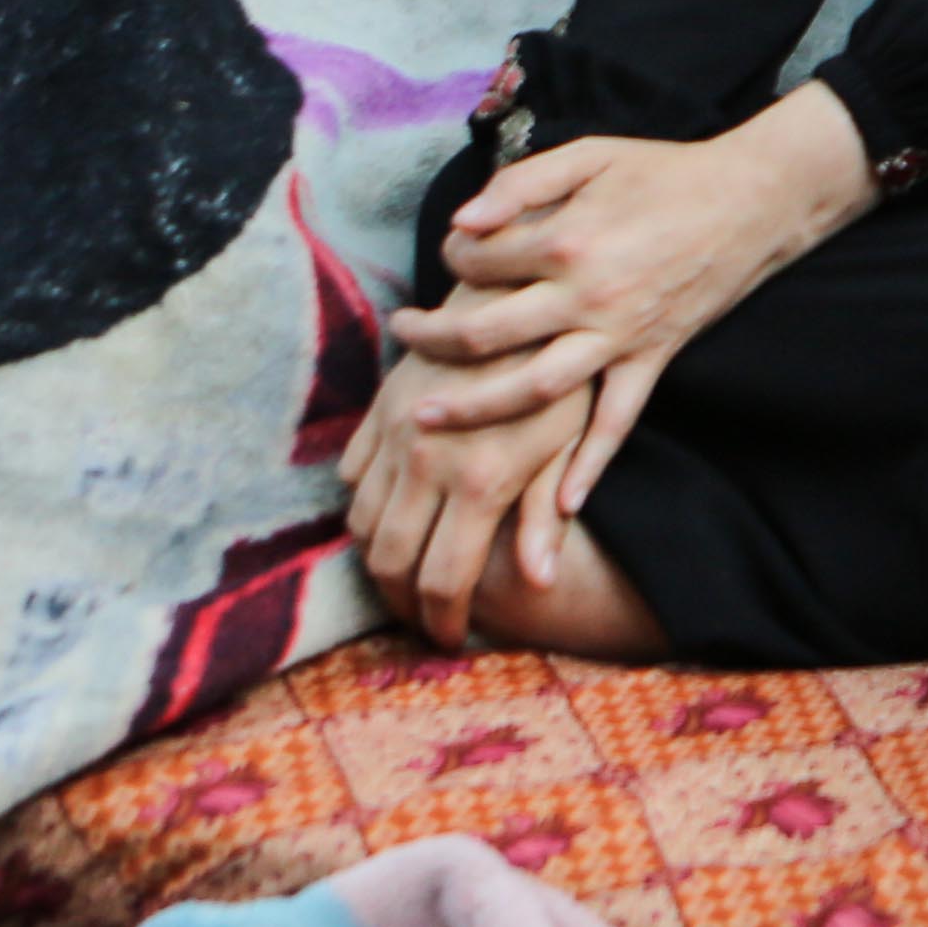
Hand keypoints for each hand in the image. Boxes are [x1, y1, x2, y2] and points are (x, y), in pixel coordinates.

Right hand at [348, 358, 598, 648]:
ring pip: (362, 523)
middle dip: (403, 604)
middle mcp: (425, 461)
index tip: (452, 640)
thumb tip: (540, 583)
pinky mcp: (380, 408)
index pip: (442, 579)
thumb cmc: (564, 362)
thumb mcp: (572, 436)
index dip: (442, 622)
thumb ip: (545, 510)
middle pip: (389, 562)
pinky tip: (394, 519)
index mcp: (478, 479)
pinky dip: (367, 507)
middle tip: (425, 621)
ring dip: (379, 560)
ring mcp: (395, 434)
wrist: (518, 286)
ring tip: (409, 578)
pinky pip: (354, 475)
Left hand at [389, 83, 875, 508]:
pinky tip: (560, 503)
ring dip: (474, 409)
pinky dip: (589, 464)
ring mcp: (620, 334)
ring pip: (533, 388)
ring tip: (422, 418)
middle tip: (401, 336)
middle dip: (431, 339)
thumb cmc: (667, 171)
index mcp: (566, 240)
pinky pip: (616, 420)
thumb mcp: (591, 154)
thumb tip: (463, 221)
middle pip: (485, 333)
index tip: (448, 254)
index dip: (452, 256)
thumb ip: (522, 183)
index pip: (479, 261)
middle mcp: (587, 296)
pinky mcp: (652, 358)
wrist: (754, 199)